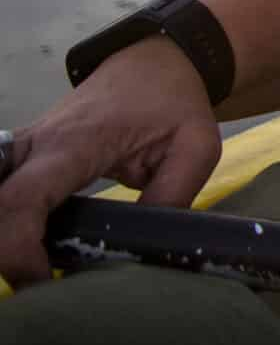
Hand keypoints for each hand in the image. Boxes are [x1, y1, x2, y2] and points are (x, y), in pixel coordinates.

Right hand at [0, 36, 220, 288]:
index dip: (18, 249)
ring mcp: (20, 148)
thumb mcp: (195, 146)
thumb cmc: (174, 102)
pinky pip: (0, 194)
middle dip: (6, 254)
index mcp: (74, 143)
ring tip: (38, 264)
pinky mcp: (19, 156)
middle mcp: (34, 145)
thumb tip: (144, 245)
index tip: (42, 279)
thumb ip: (171, 197)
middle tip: (41, 282)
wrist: (155, 62)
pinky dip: (8, 221)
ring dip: (6, 237)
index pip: (21, 201)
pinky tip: (31, 242)